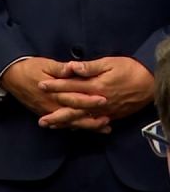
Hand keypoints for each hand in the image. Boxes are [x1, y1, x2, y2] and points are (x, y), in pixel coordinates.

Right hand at [1, 57, 108, 131]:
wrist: (9, 76)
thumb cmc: (28, 68)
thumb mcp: (45, 64)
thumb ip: (61, 68)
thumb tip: (74, 67)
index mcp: (54, 92)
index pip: (76, 98)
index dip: (90, 100)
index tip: (105, 100)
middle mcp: (52, 105)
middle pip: (75, 115)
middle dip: (92, 119)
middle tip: (108, 122)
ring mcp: (47, 111)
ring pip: (69, 122)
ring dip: (86, 126)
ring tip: (102, 128)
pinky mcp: (44, 113)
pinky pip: (60, 123)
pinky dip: (73, 126)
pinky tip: (82, 128)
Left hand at [38, 57, 152, 126]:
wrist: (150, 82)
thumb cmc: (129, 69)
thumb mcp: (109, 63)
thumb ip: (89, 66)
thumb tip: (72, 67)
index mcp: (95, 86)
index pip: (70, 86)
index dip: (55, 85)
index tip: (40, 85)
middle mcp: (98, 101)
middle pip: (73, 107)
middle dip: (56, 112)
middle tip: (41, 119)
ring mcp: (105, 110)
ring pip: (82, 118)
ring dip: (66, 122)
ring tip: (51, 126)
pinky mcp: (112, 115)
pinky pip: (94, 123)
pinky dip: (82, 126)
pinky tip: (73, 128)